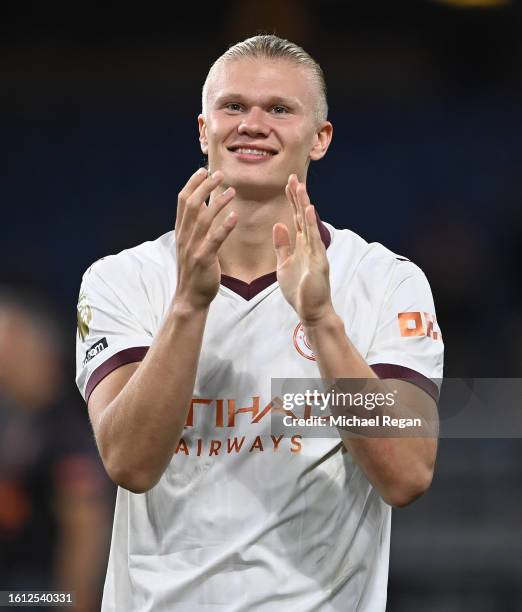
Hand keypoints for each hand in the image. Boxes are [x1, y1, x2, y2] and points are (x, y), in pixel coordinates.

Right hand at [174, 168, 236, 309]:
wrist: (190, 297)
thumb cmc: (195, 271)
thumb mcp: (190, 246)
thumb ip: (194, 227)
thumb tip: (202, 207)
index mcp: (181, 231)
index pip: (183, 201)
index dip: (192, 184)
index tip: (203, 170)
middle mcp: (184, 236)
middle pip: (192, 204)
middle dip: (205, 186)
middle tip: (220, 174)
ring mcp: (193, 248)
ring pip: (203, 218)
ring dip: (218, 202)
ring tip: (232, 191)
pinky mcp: (203, 259)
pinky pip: (214, 239)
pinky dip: (224, 226)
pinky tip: (234, 216)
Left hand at [273, 174, 333, 324]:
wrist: (310, 310)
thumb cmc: (299, 289)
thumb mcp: (284, 264)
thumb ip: (282, 245)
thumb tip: (278, 225)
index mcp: (301, 245)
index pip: (295, 218)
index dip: (291, 201)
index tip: (287, 183)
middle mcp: (310, 245)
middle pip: (302, 216)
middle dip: (297, 197)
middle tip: (292, 176)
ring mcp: (316, 252)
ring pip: (308, 224)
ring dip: (304, 205)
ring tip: (300, 187)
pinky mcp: (319, 261)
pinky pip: (314, 240)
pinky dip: (310, 225)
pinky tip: (307, 210)